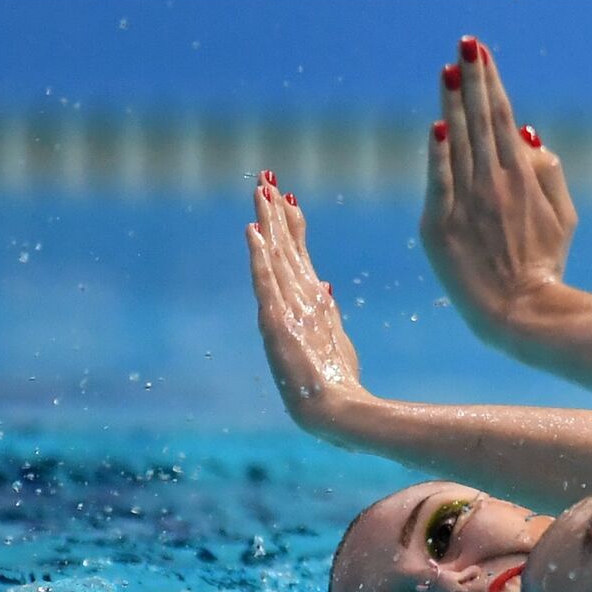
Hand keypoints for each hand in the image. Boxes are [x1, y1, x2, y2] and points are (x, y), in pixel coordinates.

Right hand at [246, 174, 362, 435]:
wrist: (334, 412)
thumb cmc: (337, 384)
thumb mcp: (335, 338)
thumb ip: (326, 312)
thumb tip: (325, 286)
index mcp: (308, 304)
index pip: (297, 257)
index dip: (292, 227)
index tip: (289, 197)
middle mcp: (292, 304)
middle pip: (281, 250)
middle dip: (274, 215)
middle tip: (266, 178)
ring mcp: (282, 313)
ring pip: (273, 258)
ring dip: (266, 225)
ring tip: (260, 193)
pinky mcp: (277, 325)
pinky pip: (267, 284)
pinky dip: (260, 258)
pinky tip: (254, 234)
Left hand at [420, 36, 577, 326]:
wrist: (521, 312)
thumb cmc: (545, 267)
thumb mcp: (565, 218)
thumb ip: (550, 172)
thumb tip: (531, 132)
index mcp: (523, 177)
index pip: (504, 117)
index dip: (492, 81)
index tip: (480, 51)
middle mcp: (495, 182)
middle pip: (481, 121)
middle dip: (473, 80)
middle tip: (464, 45)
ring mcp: (467, 203)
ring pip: (458, 144)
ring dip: (452, 105)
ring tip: (448, 73)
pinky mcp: (442, 226)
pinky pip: (439, 182)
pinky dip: (437, 155)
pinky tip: (437, 128)